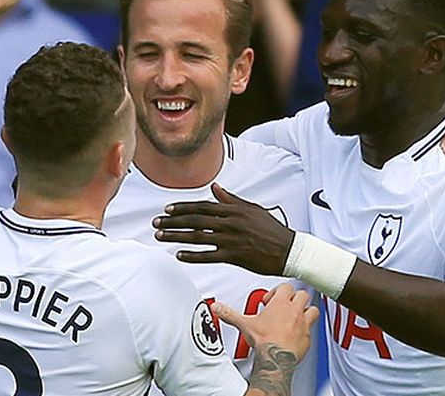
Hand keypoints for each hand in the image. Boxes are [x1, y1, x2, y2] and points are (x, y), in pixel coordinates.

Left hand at [153, 183, 294, 274]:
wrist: (288, 249)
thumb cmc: (270, 228)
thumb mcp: (251, 208)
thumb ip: (231, 199)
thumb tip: (216, 188)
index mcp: (233, 209)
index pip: (202, 206)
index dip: (182, 208)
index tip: (167, 210)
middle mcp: (229, 222)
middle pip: (195, 220)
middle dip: (172, 221)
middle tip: (156, 223)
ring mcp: (231, 239)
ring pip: (197, 237)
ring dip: (176, 236)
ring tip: (160, 237)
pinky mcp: (234, 256)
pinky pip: (208, 256)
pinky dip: (192, 256)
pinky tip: (179, 255)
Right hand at [211, 283, 318, 360]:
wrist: (276, 358)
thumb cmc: (265, 341)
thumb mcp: (244, 324)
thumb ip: (230, 314)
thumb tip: (218, 308)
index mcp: (280, 304)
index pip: (285, 287)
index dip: (278, 291)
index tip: (270, 299)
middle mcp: (295, 311)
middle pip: (302, 294)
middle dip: (294, 298)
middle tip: (285, 304)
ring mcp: (303, 324)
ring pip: (312, 309)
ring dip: (305, 310)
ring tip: (296, 315)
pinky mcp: (307, 337)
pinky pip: (311, 329)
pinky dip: (305, 329)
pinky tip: (297, 334)